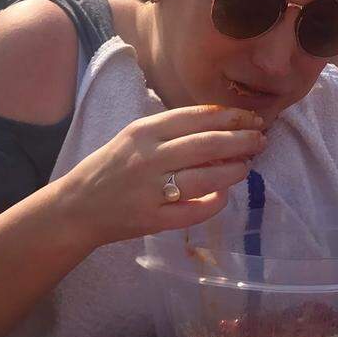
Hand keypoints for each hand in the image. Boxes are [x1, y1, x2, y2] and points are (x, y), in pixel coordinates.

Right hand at [57, 106, 265, 246]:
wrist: (76, 207)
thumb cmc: (112, 167)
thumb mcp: (136, 138)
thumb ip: (172, 132)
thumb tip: (222, 128)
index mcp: (144, 131)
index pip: (198, 117)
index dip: (232, 117)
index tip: (252, 119)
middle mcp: (149, 157)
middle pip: (208, 144)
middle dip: (242, 141)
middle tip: (261, 141)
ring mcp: (151, 190)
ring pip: (206, 177)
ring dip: (234, 171)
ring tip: (247, 166)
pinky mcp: (154, 219)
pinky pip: (195, 211)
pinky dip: (215, 202)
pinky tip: (223, 194)